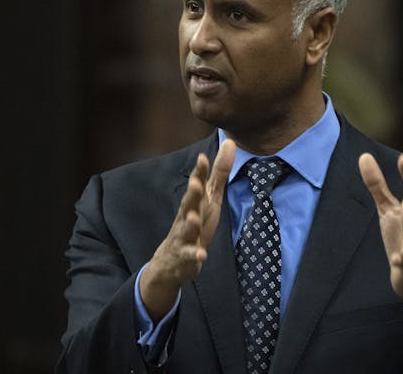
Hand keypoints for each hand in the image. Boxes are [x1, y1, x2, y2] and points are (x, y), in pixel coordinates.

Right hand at [140, 139, 235, 321]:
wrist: (172, 260)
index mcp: (194, 201)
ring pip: (186, 229)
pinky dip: (195, 255)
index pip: (197, 184)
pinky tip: (202, 255)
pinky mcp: (186, 256)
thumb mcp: (210, 197)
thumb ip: (219, 172)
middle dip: (192, 194)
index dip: (199, 172)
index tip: (202, 158)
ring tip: (194, 218)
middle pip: (188, 204)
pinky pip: (190, 256)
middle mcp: (187, 216)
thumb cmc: (195, 221)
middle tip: (196, 183)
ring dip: (191, 223)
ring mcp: (184, 236)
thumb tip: (230, 142)